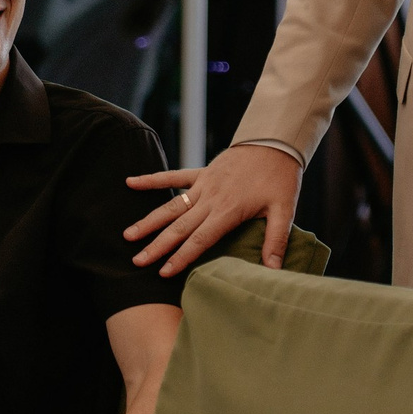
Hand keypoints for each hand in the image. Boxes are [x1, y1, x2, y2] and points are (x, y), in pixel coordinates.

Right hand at [123, 143, 299, 278]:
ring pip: (170, 206)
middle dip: (157, 245)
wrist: (274, 141)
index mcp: (227, 211)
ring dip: (149, 221)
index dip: (180, 257)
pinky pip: (172, 176)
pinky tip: (130, 182)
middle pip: (179, 227)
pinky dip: (151, 180)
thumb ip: (275, 240)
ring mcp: (202, 185)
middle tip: (137, 261)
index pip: (199, 239)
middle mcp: (210, 199)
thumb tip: (273, 270)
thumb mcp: (284, 210)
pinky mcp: (201, 173)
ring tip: (128, 234)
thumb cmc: (280, 177)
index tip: (163, 272)